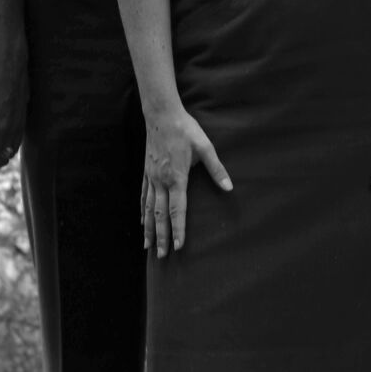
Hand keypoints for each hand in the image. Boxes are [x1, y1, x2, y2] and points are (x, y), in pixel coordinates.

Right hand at [142, 102, 230, 258]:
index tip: (177, 247)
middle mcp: (161, 181)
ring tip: (148, 247)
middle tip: (162, 256)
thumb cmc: (185, 130)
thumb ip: (216, 169)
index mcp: (177, 178)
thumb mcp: (205, 147)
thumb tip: (229, 187)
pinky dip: (143, 211)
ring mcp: (151, 178)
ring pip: (149, 209)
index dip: (177, 230)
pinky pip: (143, 196)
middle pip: (161, 215)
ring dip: (149, 229)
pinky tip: (142, 222)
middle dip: (161, 237)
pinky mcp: (147, 172)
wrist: (161, 115)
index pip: (178, 210)